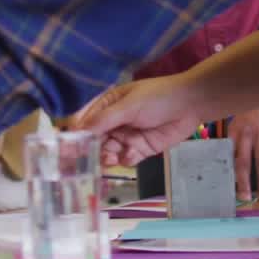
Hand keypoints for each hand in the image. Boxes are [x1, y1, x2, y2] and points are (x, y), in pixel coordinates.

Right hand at [70, 75, 203, 166]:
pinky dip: (125, 160)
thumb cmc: (157, 97)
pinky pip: (126, 159)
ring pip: (109, 152)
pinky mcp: (141, 149)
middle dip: (90, 150)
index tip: (68, 148)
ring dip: (107, 157)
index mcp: (108, 105)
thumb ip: (104, 119)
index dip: (77, 135)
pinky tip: (130, 155)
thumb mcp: (129, 105)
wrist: (190, 104)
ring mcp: (127, 136)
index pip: (86, 121)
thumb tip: (79, 130)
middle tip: (85, 161)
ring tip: (109, 158)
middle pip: (95, 140)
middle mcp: (114, 122)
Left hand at [229, 101, 258, 199]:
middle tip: (244, 197)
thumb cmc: (253, 111)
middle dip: (243, 182)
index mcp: (234, 131)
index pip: (229, 155)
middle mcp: (247, 134)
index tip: (227, 186)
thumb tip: (228, 160)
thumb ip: (235, 139)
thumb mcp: (239, 120)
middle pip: (244, 161)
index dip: (228, 171)